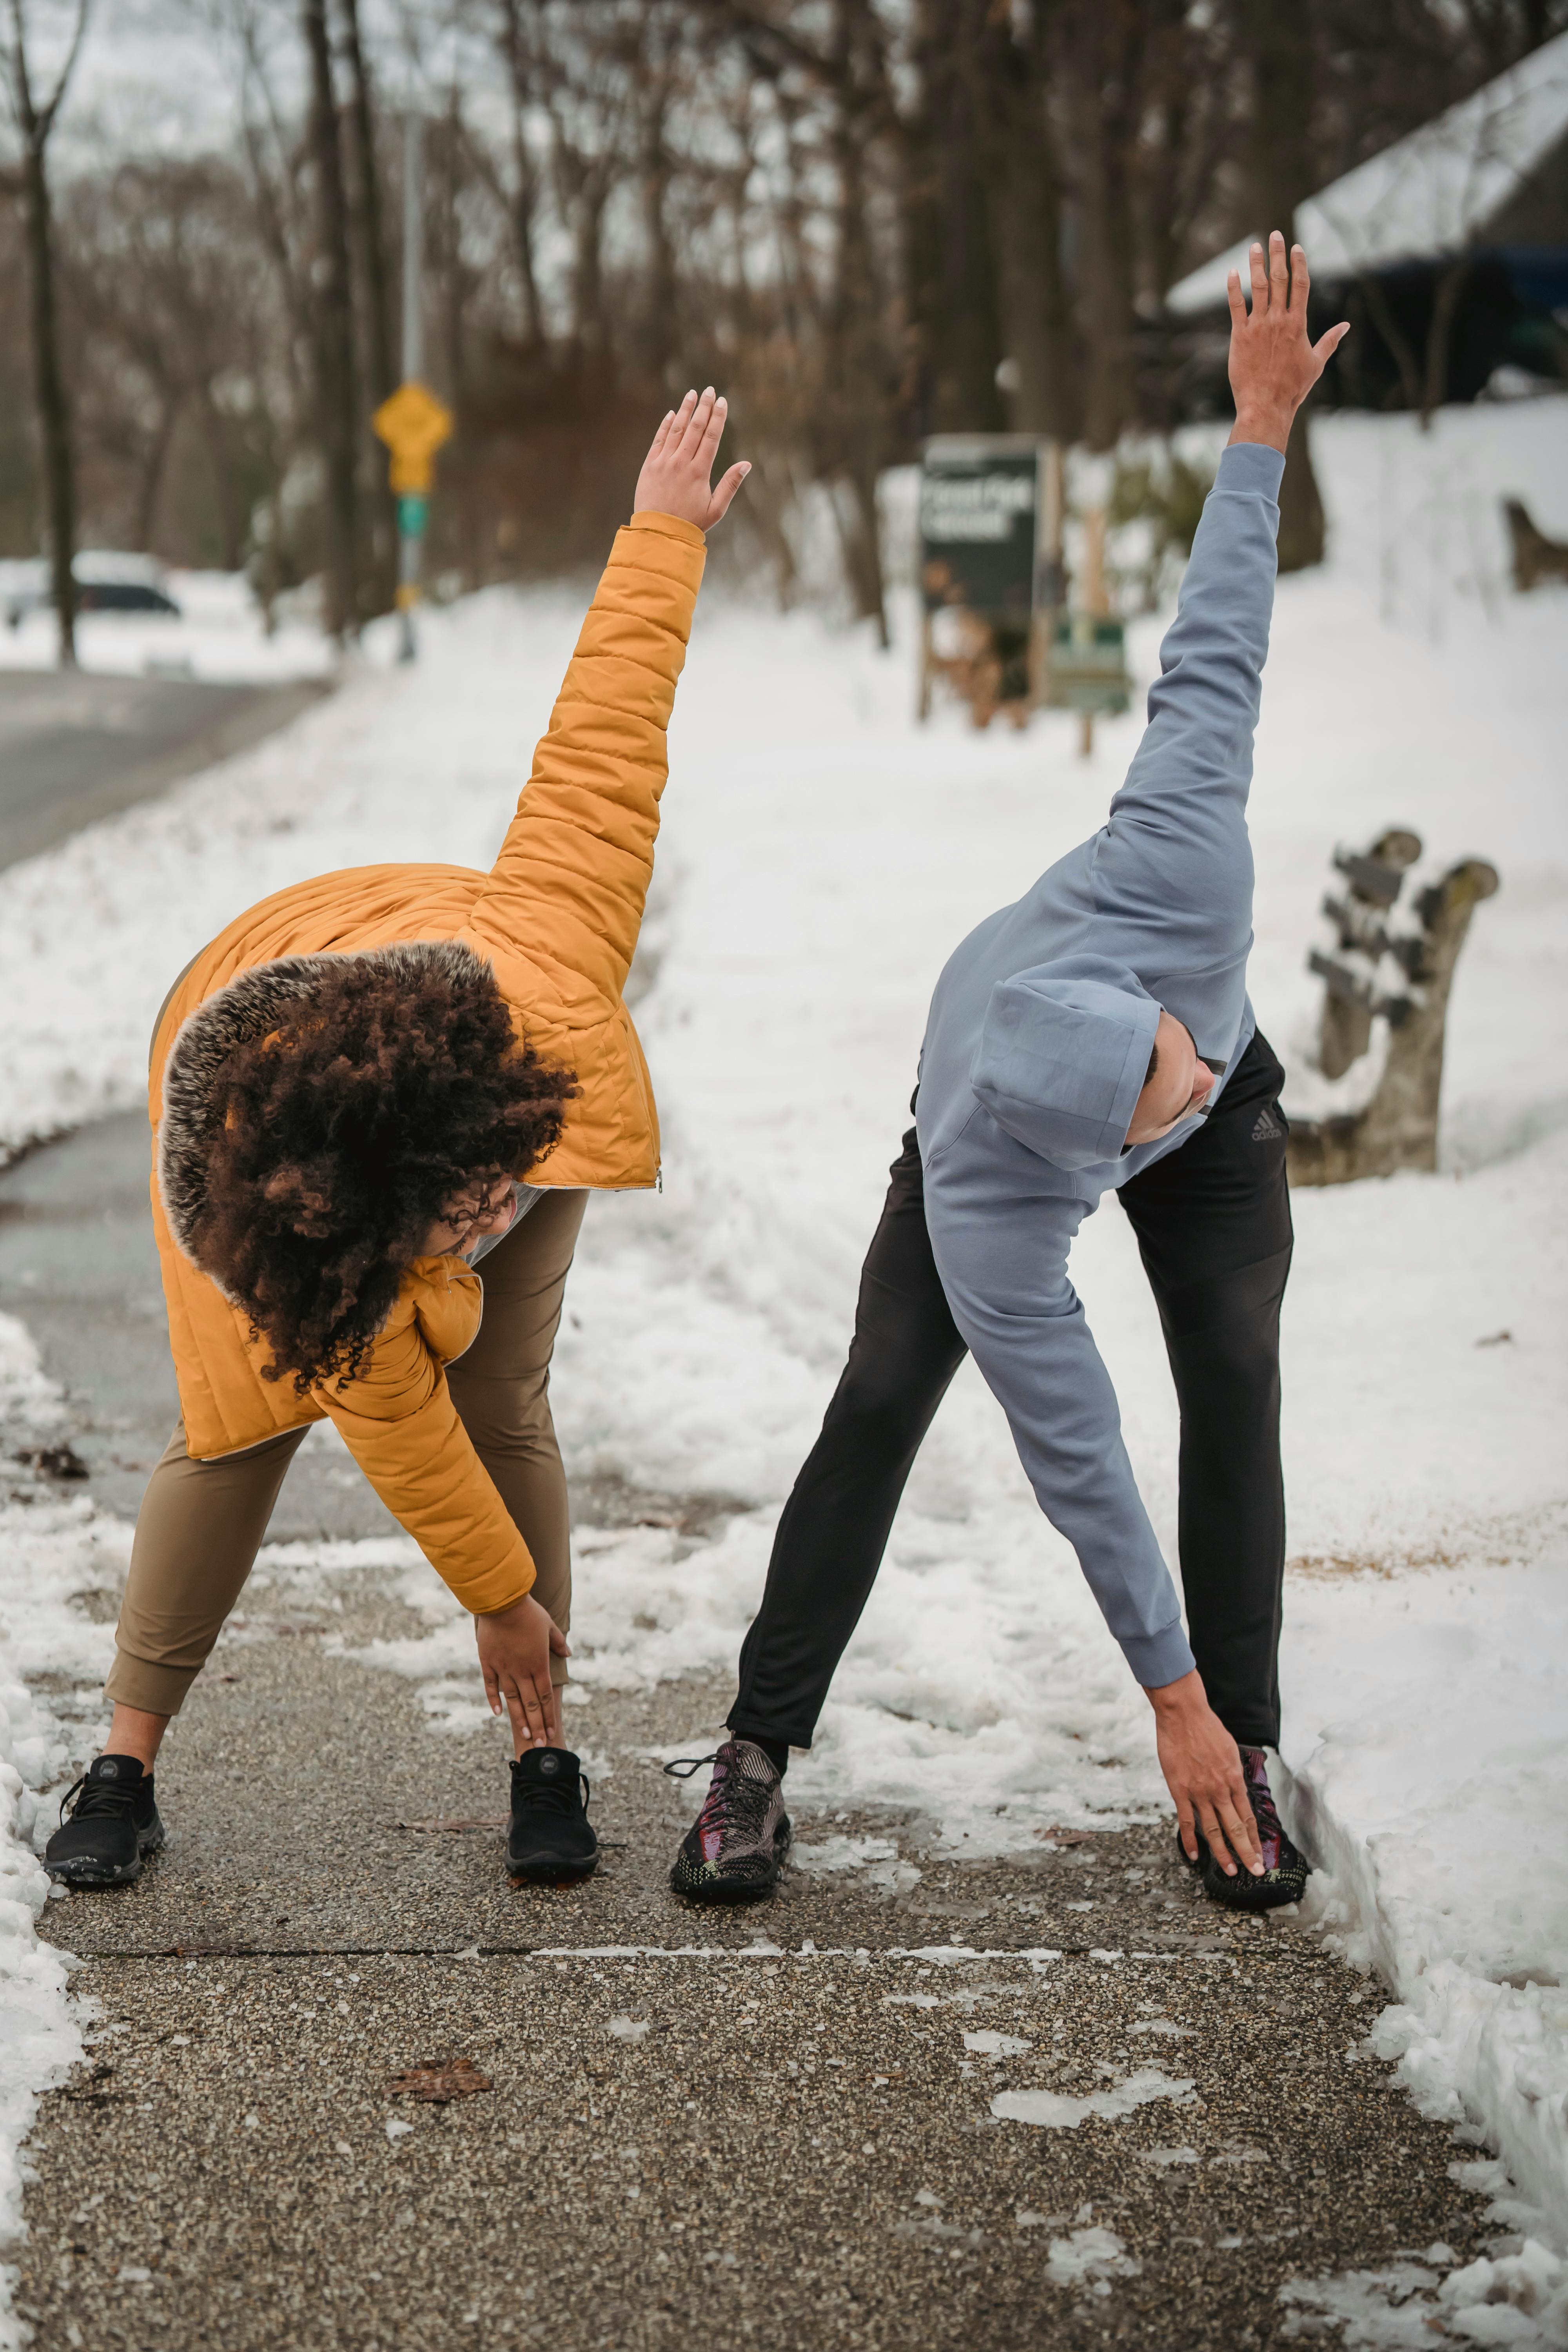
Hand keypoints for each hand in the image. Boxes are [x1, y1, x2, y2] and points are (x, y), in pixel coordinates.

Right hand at [474, 1592, 568, 1752]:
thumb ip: (558, 1643)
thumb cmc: (528, 1612)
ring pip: (512, 1700)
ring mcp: (504, 1668)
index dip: (549, 1715)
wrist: (502, 1602)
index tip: (552, 1732)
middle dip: (537, 1726)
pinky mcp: (488, 1663)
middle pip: (531, 1704)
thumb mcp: (549, 1626)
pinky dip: (493, 1700)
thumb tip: (568, 1653)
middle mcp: (522, 1671)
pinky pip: (491, 1686)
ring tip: (524, 1736)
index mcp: (538, 1664)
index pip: (546, 1696)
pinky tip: (498, 1713)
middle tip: (540, 1745)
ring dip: (519, 1719)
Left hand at [633, 386, 749, 531]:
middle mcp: (681, 463)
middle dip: (703, 407)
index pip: (711, 437)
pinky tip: (671, 414)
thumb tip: (746, 464)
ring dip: (684, 410)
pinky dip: (665, 425)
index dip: (717, 418)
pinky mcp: (649, 466)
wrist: (659, 534)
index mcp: (699, 472)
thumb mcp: (716, 509)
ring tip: (692, 394)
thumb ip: (730, 485)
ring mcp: (664, 463)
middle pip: (694, 428)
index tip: (722, 401)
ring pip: (676, 430)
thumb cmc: (690, 524)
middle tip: (709, 390)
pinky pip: (658, 440)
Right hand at [1147, 1669, 1262, 1877]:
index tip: (1260, 1854)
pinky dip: (1191, 1840)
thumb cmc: (1207, 1728)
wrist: (1184, 1714)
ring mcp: (1200, 1792)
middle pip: (1236, 1828)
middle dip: (1247, 1853)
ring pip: (1214, 1830)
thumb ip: (1232, 1773)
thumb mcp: (1229, 1750)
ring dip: (1223, 1853)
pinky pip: (1186, 1821)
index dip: (1255, 1838)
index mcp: (1234, 1779)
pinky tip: (1195, 1854)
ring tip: (1230, 1871)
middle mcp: (1220, 1789)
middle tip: (1255, 1871)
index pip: (1248, 1816)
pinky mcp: (1180, 1790)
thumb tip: (1235, 1788)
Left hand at [1226, 231, 1348, 454]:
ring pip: (1258, 288)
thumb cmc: (1292, 388)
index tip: (1296, 247)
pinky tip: (1232, 272)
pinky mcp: (1240, 336)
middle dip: (1277, 255)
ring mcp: (1258, 326)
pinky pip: (1235, 306)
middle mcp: (1279, 320)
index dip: (1299, 263)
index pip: (1301, 285)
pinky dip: (1233, 288)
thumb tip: (1346, 326)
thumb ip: (1329, 341)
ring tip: (1254, 246)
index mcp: (1298, 324)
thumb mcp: (1316, 363)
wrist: (1266, 405)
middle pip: (1280, 279)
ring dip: (1256, 265)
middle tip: (1274, 235)